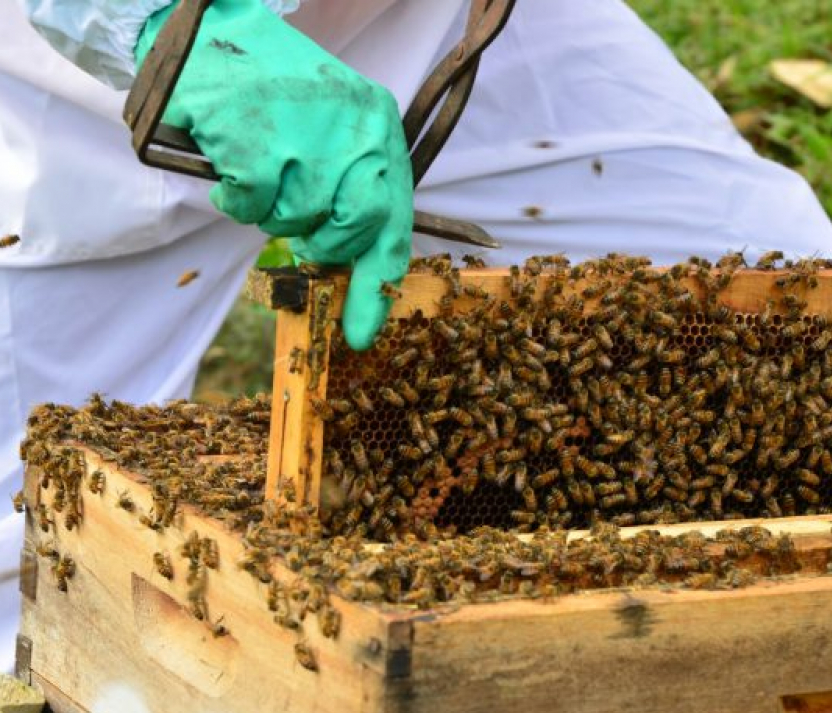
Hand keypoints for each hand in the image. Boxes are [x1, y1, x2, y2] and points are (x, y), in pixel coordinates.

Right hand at [136, 0, 412, 350]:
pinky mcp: (257, 135)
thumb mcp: (332, 133)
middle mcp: (356, 128)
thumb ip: (347, 191)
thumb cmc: (275, 96)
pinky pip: (250, 204)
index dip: (375, 286)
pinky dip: (234, 197)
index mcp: (381, 129)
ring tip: (259, 168)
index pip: (393, 223)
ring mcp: (308, 131)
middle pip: (353, 226)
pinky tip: (231, 164)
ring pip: (296, 219)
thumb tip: (344, 267)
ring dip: (270, 210)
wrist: (211, 33)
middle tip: (293, 219)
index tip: (360, 334)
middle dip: (320, 240)